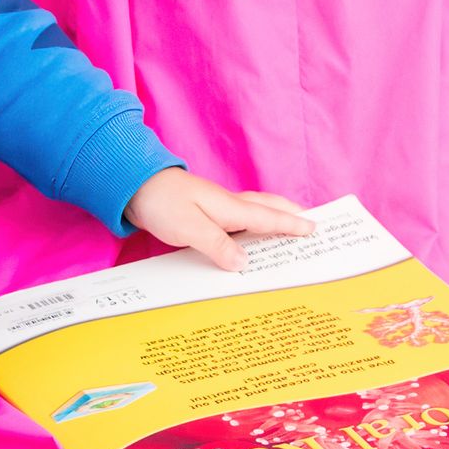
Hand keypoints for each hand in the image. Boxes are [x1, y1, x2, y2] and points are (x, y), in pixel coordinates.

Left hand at [123, 168, 314, 271]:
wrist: (134, 185)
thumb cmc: (162, 203)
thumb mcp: (189, 227)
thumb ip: (218, 244)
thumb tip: (244, 264)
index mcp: (230, 207)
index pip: (268, 217)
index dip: (292, 224)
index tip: (315, 228)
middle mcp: (229, 205)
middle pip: (268, 207)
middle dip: (291, 213)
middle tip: (312, 222)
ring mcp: (218, 206)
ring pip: (256, 210)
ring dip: (275, 216)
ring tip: (289, 227)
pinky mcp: (206, 212)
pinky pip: (241, 218)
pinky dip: (255, 223)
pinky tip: (250, 235)